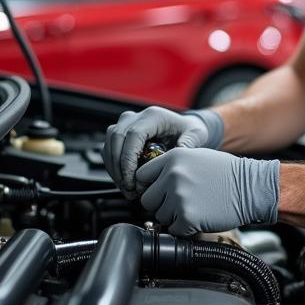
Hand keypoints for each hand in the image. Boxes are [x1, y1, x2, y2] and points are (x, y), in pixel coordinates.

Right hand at [104, 106, 223, 196]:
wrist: (184, 128)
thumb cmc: (189, 130)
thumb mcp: (195, 135)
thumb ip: (189, 143)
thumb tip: (179, 153)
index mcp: (153, 116)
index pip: (133, 135)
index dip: (128, 158)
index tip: (132, 179)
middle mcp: (136, 118)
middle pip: (116, 138)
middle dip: (119, 167)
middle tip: (129, 188)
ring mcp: (126, 125)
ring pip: (108, 144)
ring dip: (114, 169)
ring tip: (127, 189)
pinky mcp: (121, 134)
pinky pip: (108, 150)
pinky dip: (113, 167)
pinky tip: (124, 182)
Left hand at [136, 147, 279, 236]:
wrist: (251, 187)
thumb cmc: (227, 173)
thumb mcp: (196, 157)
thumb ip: (171, 167)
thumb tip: (151, 183)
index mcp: (172, 158)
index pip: (141, 176)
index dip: (151, 186)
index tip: (161, 191)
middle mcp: (172, 175)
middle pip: (147, 199)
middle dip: (161, 204)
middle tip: (181, 203)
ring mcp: (179, 197)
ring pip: (160, 216)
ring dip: (174, 217)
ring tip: (195, 208)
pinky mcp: (187, 217)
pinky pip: (174, 230)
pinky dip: (185, 229)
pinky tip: (200, 218)